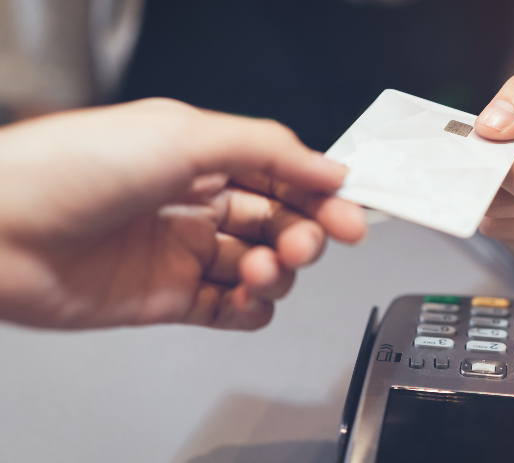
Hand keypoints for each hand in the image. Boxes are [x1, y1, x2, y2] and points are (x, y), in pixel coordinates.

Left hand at [0, 99, 366, 329]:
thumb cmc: (72, 168)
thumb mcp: (183, 134)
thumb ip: (267, 150)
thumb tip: (328, 167)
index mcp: (204, 157)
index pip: (284, 177)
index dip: (322, 195)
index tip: (351, 211)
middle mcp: (197, 203)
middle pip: (280, 223)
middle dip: (306, 235)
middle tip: (305, 243)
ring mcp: (185, 252)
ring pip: (263, 267)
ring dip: (276, 272)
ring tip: (256, 269)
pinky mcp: (170, 298)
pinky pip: (231, 310)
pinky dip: (251, 309)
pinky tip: (245, 299)